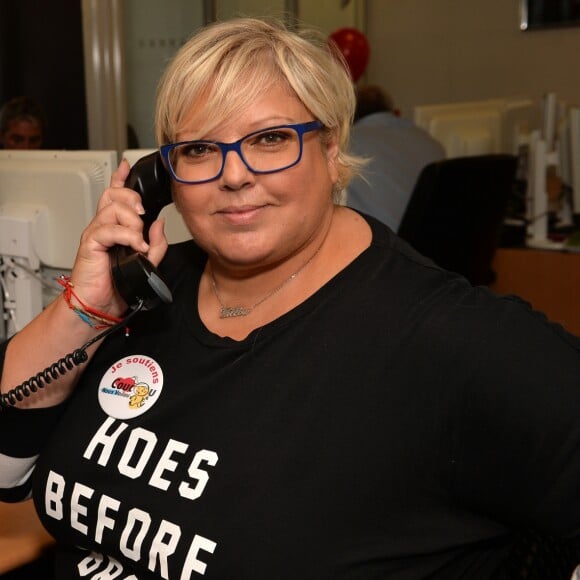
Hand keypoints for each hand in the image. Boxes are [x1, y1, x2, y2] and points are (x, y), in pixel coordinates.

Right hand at [68, 159, 168, 315]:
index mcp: (115, 228)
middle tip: (143, 215)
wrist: (99, 306)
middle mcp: (103, 227)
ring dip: (133, 222)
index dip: (120, 179)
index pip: (115, 196)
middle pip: (114, 195)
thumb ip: (156, 243)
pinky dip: (127, 235)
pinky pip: (109, 229)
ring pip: (113, 209)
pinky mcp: (90, 244)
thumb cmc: (118, 285)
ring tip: (139, 242)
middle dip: (133, 199)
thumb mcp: (146, 263)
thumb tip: (160, 223)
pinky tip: (136, 247)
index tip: (126, 166)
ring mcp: (96, 234)